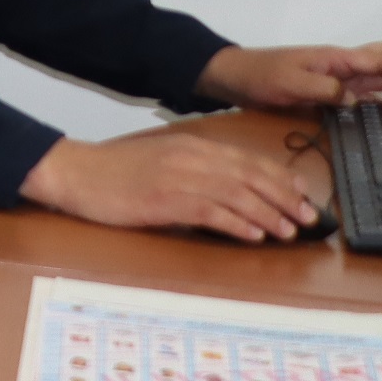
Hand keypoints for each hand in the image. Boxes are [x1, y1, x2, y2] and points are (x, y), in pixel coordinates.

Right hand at [20, 127, 324, 242]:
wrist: (74, 173)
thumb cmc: (112, 172)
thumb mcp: (159, 159)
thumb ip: (193, 169)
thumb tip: (228, 189)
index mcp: (190, 146)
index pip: (247, 160)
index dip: (279, 177)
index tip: (300, 193)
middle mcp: (190, 158)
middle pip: (251, 176)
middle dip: (284, 198)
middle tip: (307, 217)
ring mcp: (178, 178)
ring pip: (238, 194)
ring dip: (268, 213)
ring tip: (287, 231)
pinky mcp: (166, 200)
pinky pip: (212, 212)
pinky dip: (237, 223)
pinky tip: (253, 234)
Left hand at [197, 41, 381, 109]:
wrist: (233, 77)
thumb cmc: (259, 75)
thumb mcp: (290, 82)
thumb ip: (324, 89)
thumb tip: (354, 100)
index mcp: (338, 57)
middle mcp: (344, 64)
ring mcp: (339, 77)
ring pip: (381, 71)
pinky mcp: (331, 91)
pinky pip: (365, 90)